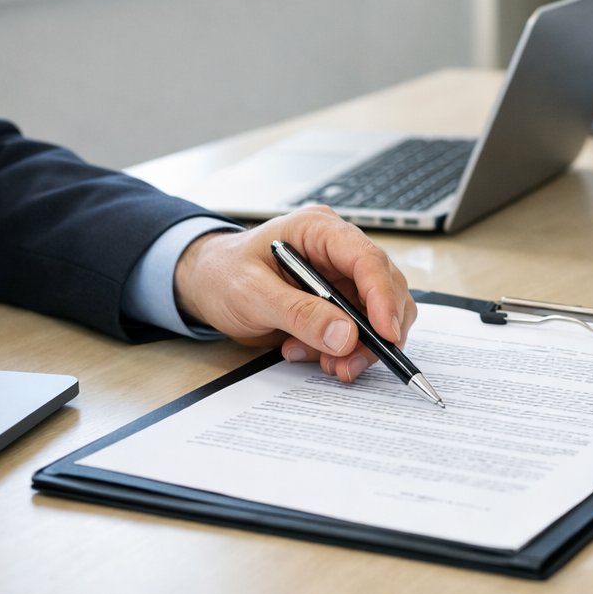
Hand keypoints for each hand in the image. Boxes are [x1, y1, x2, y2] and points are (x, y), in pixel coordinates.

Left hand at [173, 206, 417, 382]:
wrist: (205, 286)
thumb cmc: (222, 275)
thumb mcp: (251, 293)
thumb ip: (298, 313)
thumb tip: (345, 336)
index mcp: (319, 230)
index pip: (367, 259)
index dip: (383, 296)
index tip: (387, 333)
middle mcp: (338, 250)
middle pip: (384, 287)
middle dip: (375, 330)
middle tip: (352, 362)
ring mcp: (340, 276)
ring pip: (377, 314)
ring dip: (359, 346)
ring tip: (327, 363)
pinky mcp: (338, 302)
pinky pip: (357, 330)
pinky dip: (341, 350)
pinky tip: (307, 353)